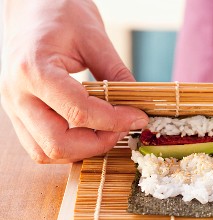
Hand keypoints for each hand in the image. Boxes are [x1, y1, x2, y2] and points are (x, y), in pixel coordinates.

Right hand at [0, 0, 147, 162]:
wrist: (28, 5)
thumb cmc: (57, 12)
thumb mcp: (93, 36)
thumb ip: (115, 72)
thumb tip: (138, 104)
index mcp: (33, 71)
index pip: (79, 112)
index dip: (115, 121)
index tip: (139, 118)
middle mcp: (17, 94)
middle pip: (57, 143)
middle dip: (98, 143)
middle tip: (123, 128)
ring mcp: (13, 107)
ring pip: (45, 153)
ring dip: (82, 151)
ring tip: (107, 131)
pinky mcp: (18, 114)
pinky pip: (39, 146)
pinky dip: (68, 147)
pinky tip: (90, 132)